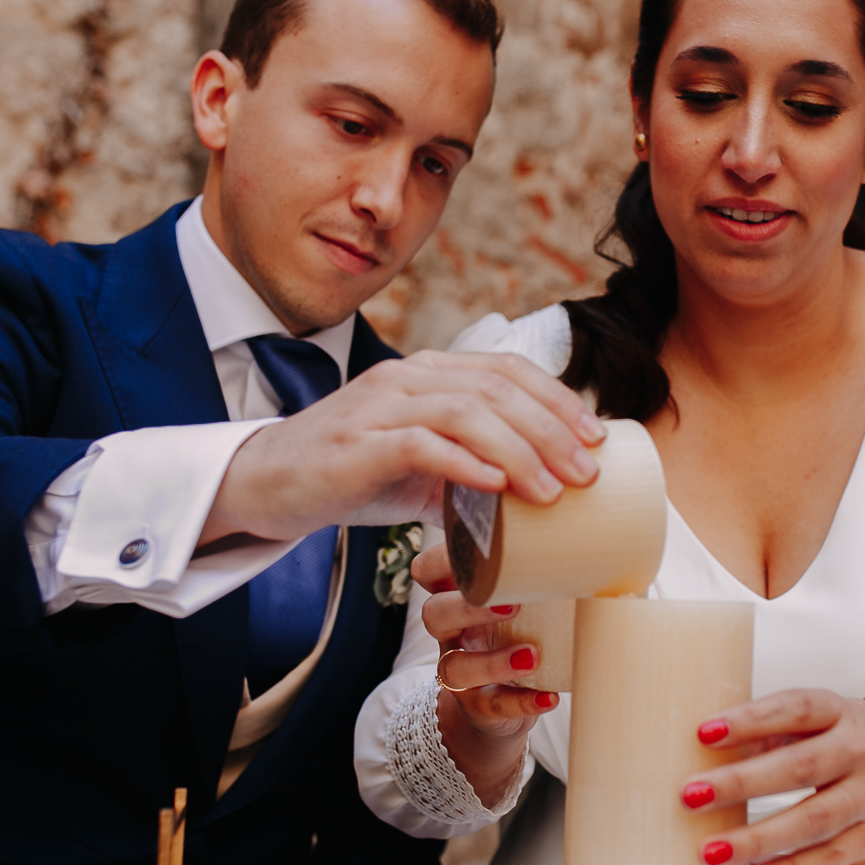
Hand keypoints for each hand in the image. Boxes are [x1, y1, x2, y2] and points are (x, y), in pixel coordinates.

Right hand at [203, 350, 605, 544]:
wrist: (268, 485)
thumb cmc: (353, 474)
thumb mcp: (425, 467)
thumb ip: (473, 467)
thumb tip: (538, 495)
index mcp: (429, 373)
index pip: (507, 370)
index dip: (558, 398)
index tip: (596, 436)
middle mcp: (408, 377)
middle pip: (497, 387)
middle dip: (551, 428)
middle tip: (588, 471)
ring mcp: (380, 405)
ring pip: (466, 410)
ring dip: (519, 449)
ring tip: (553, 490)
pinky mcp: (358, 442)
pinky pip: (422, 443)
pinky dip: (466, 463)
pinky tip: (498, 487)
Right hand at [413, 543, 556, 806]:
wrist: (502, 704)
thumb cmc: (526, 631)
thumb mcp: (532, 599)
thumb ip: (561, 573)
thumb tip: (627, 546)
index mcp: (460, 594)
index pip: (428, 569)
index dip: (443, 559)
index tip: (486, 552)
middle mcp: (452, 633)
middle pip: (433, 614)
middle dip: (467, 608)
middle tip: (512, 603)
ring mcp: (461, 671)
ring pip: (454, 667)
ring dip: (492, 662)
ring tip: (533, 656)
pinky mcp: (479, 707)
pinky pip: (491, 706)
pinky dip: (520, 703)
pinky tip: (548, 697)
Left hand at [679, 688, 864, 864]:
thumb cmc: (847, 734)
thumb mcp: (814, 719)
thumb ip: (768, 734)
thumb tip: (708, 754)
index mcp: (838, 711)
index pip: (794, 709)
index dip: (749, 720)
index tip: (703, 733)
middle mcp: (859, 751)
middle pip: (800, 768)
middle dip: (741, 784)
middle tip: (690, 796)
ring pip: (815, 820)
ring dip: (759, 840)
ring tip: (712, 852)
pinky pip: (832, 857)